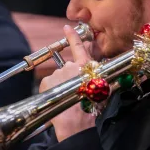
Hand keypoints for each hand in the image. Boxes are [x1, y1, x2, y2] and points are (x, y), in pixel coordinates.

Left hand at [39, 25, 95, 141]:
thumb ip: (98, 76)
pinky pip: (48, 84)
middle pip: (68, 67)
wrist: (76, 122)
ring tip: (66, 98)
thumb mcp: (102, 88)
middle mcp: (71, 65)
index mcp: (86, 66)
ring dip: (60, 85)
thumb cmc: (92, 108)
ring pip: (58, 77)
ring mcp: (58, 72)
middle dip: (69, 77)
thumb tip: (97, 73)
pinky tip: (57, 99)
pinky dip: (51, 90)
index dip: (73, 36)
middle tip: (74, 92)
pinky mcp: (47, 80)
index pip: (79, 47)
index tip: (66, 27)